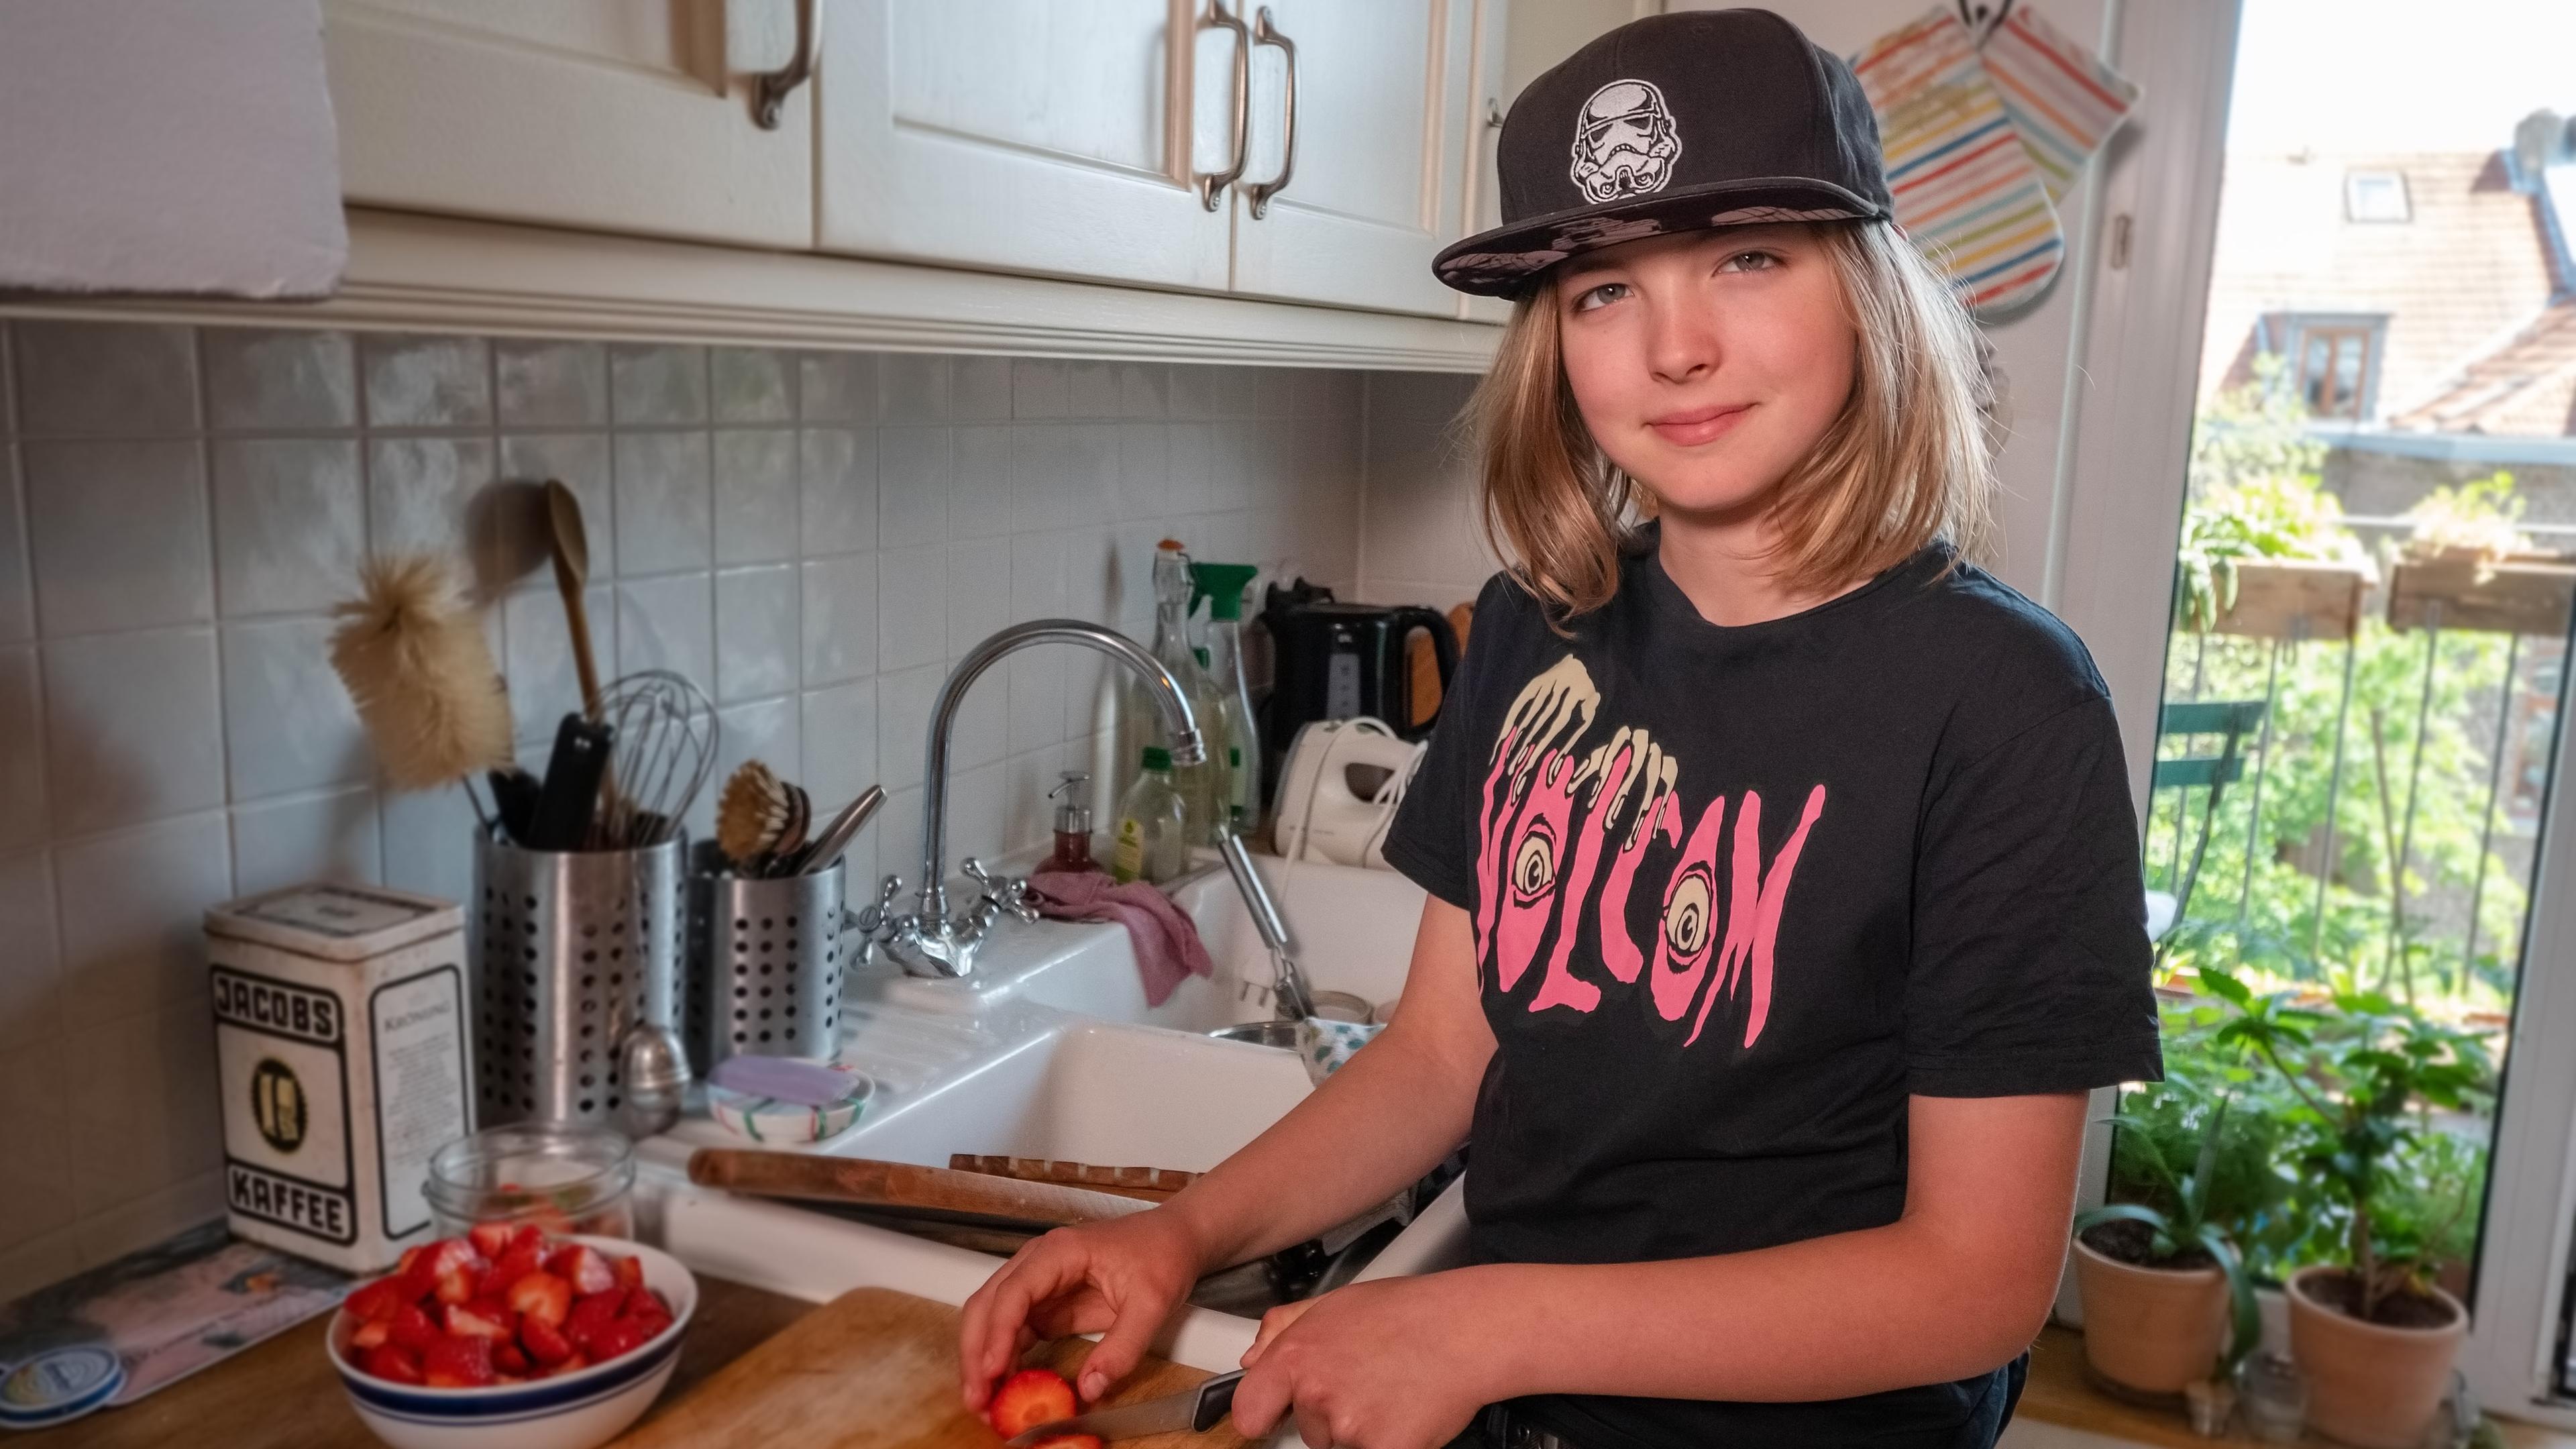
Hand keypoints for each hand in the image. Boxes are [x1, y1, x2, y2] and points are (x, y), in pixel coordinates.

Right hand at [958, 1208, 1205, 1410]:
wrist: (1175, 1238)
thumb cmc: (1162, 1255)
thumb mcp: (1152, 1303)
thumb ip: (1123, 1348)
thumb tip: (1090, 1388)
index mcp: (1060, 1252)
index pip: (1014, 1292)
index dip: (998, 1333)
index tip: (992, 1370)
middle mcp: (1039, 1263)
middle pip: (988, 1304)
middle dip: (976, 1351)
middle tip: (978, 1397)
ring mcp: (1040, 1283)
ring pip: (992, 1317)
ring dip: (983, 1358)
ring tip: (984, 1399)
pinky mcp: (1047, 1302)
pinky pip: (1014, 1330)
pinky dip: (1003, 1358)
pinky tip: (1004, 1385)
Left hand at [1231, 1272, 1498, 1448]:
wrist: (1465, 1331)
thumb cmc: (1407, 1314)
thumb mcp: (1335, 1304)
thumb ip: (1284, 1329)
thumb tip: (1251, 1358)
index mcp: (1296, 1356)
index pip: (1249, 1411)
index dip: (1263, 1415)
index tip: (1276, 1415)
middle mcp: (1316, 1393)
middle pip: (1307, 1430)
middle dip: (1330, 1415)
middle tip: (1366, 1381)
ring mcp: (1349, 1427)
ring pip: (1340, 1444)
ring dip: (1361, 1428)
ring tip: (1390, 1389)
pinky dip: (1389, 1441)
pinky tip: (1405, 1411)